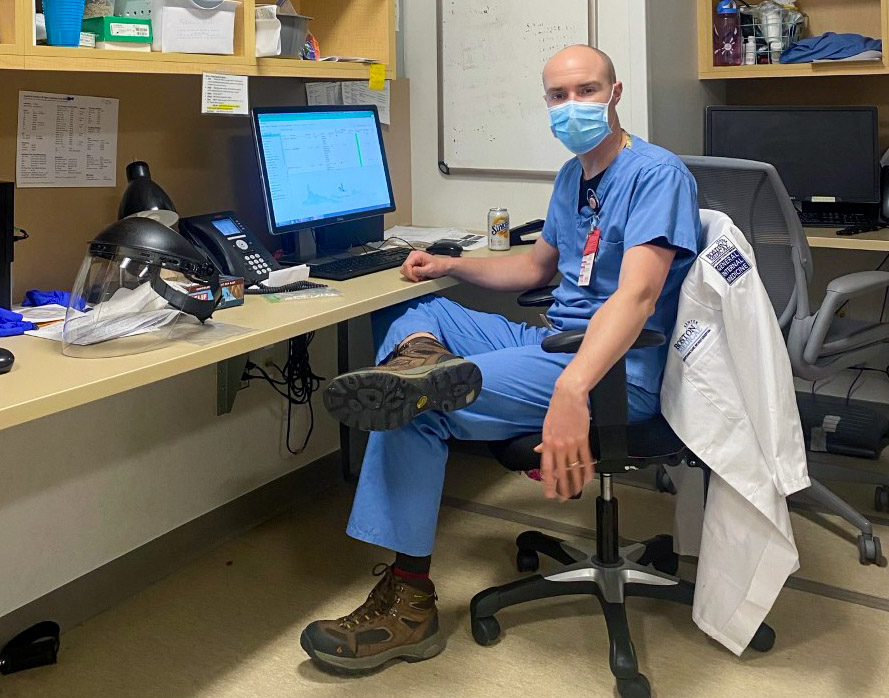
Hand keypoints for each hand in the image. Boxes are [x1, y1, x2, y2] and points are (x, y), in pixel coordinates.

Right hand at [401, 250, 451, 281]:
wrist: (442, 266)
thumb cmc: (438, 266)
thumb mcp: (430, 269)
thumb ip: (420, 270)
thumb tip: (412, 271)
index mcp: (417, 255)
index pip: (406, 265)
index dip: (409, 273)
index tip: (416, 279)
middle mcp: (413, 256)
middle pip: (404, 267)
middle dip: (410, 275)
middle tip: (418, 278)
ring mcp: (412, 260)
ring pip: (404, 269)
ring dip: (411, 275)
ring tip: (420, 276)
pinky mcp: (413, 264)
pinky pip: (407, 271)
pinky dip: (412, 275)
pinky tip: (419, 275)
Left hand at [534, 381, 594, 500]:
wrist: (568, 397)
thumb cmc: (557, 409)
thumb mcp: (546, 426)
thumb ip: (544, 442)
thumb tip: (538, 451)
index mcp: (548, 443)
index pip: (547, 468)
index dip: (548, 483)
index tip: (549, 492)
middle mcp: (559, 446)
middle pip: (560, 472)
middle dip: (562, 487)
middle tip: (564, 498)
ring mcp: (571, 443)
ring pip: (574, 468)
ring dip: (576, 482)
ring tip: (577, 491)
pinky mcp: (583, 439)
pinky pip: (586, 458)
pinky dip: (587, 469)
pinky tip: (588, 477)